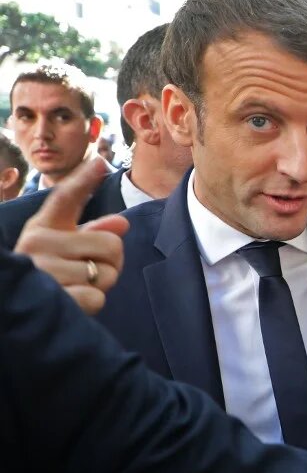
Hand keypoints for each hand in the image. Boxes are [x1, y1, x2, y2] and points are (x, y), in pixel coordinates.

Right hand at [14, 158, 129, 314]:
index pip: (65, 198)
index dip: (84, 180)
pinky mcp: (51, 298)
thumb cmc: (49, 275)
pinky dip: (92, 303)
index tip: (100, 162)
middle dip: (111, 262)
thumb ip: (94, 234)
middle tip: (89, 270)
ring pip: (107, 274)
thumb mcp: (67, 250)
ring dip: (101, 285)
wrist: (19, 310)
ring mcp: (41, 271)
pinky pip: (97, 298)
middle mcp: (36, 244)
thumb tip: (122, 225)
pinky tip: (71, 302)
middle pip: (111, 245)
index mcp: (41, 227)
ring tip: (75, 286)